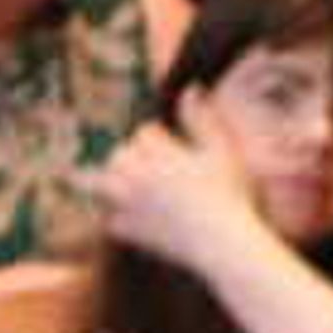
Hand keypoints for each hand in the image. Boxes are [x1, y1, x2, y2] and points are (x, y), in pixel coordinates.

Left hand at [90, 119, 257, 279]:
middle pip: (118, 156)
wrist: (223, 243)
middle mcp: (140, 178)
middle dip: (131, 157)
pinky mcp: (130, 232)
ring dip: (112, 183)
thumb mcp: (221, 151)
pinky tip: (132, 217)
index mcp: (161, 155)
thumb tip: (190, 88)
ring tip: (128, 187)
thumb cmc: (230, 194)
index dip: (156, 137)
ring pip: (102, 184)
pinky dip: (116, 218)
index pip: (143, 133)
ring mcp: (131, 206)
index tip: (168, 145)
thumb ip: (202, 120)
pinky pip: (109, 221)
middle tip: (146, 166)